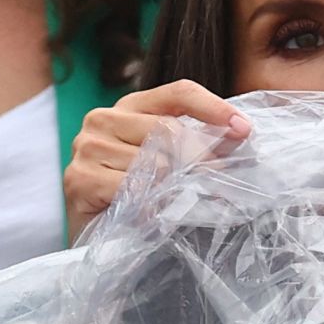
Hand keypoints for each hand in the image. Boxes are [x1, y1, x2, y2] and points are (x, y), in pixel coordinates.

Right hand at [64, 81, 249, 228]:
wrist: (93, 230)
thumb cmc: (135, 192)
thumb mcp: (167, 159)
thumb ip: (197, 144)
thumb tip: (239, 135)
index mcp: (129, 107)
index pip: (177, 93)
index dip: (213, 107)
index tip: (243, 129)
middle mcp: (103, 119)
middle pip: (168, 129)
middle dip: (201, 159)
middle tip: (221, 183)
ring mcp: (88, 147)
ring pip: (154, 163)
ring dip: (176, 189)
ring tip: (181, 205)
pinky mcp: (81, 177)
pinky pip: (134, 189)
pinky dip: (152, 206)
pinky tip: (152, 215)